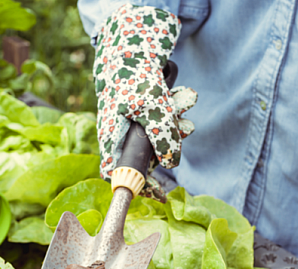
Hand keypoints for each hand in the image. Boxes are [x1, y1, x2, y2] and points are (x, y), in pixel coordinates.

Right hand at [94, 4, 196, 188]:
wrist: (130, 42)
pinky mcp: (142, 113)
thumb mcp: (153, 105)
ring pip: (158, 137)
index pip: (117, 174)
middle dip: (169, 146)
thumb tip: (172, 163)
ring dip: (176, 123)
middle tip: (186, 128)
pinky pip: (161, 121)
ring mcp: (130, 124)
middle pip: (145, 157)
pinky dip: (173, 111)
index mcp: (111, 137)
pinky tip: (181, 95)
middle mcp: (118, 134)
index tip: (161, 196)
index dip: (138, 188)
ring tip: (186, 100)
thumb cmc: (134, 75)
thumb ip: (163, 135)